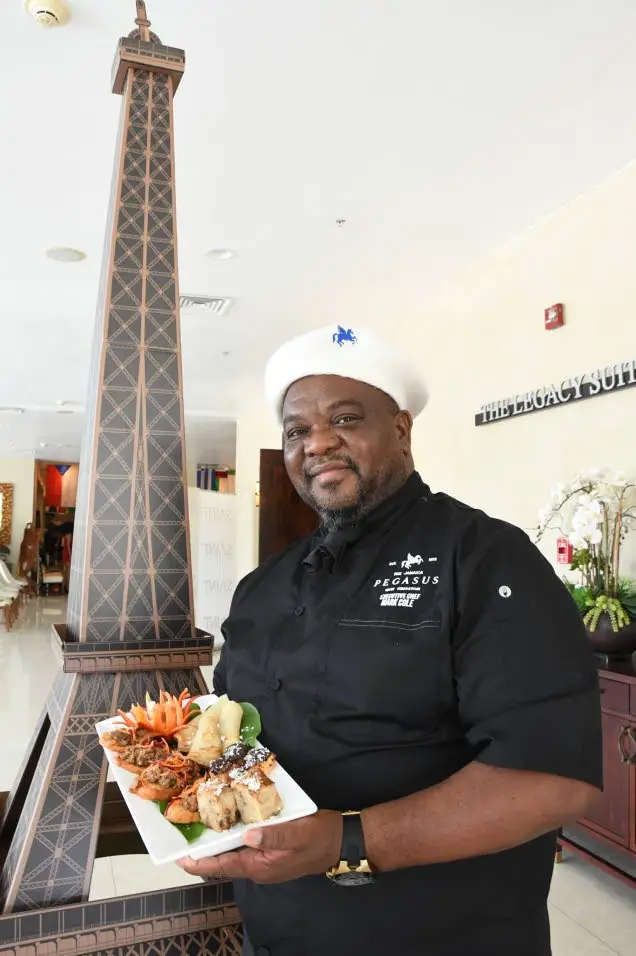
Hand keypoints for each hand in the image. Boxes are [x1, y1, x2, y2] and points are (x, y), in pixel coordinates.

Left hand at [177, 810, 341, 883]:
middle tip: (183, 836)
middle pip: (224, 861)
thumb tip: (248, 836)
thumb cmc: (320, 837)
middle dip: (203, 852)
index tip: (179, 859)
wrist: (340, 842)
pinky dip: (232, 836)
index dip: (200, 863)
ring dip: (217, 843)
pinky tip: (228, 821)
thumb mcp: (299, 833)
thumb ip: (274, 835)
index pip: (224, 867)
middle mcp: (258, 866)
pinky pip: (245, 846)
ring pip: (233, 853)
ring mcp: (264, 860)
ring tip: (198, 827)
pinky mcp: (269, 850)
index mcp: (261, 866)